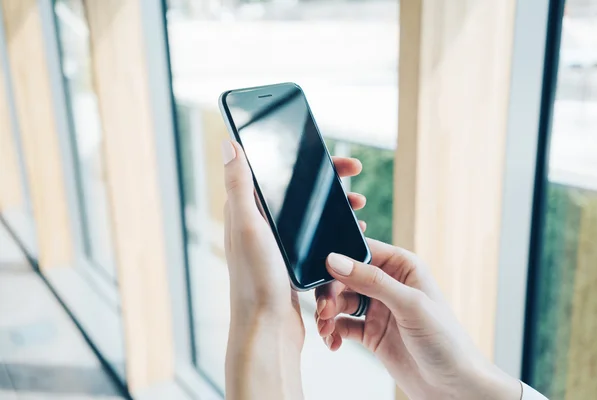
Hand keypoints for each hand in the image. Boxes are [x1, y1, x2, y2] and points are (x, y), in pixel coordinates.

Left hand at [222, 140, 365, 398]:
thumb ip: (239, 185)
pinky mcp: (291, 262)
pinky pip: (316, 237)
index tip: (334, 156)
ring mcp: (277, 244)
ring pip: (311, 214)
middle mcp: (261, 225)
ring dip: (335, 204)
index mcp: (248, 211)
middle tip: (354, 173)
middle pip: (299, 191)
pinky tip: (350, 234)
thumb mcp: (248, 226)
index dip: (307, 158)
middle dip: (328, 179)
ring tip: (357, 205)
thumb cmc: (256, 279)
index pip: (278, 171)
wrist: (268, 329)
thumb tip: (230, 143)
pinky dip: (334, 229)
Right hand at [315, 240, 521, 399]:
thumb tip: (336, 260)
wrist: (454, 387)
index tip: (321, 269)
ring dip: (328, 313)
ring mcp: (378, 308)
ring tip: (326, 329)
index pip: (363, 249)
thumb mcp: (409, 304)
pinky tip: (333, 342)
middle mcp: (388, 283)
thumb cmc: (446, 341)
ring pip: (340, 300)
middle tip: (324, 310)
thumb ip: (372, 281)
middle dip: (330, 291)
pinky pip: (342, 324)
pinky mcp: (371, 332)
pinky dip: (333, 331)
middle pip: (345, 276)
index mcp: (402, 266)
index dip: (340, 256)